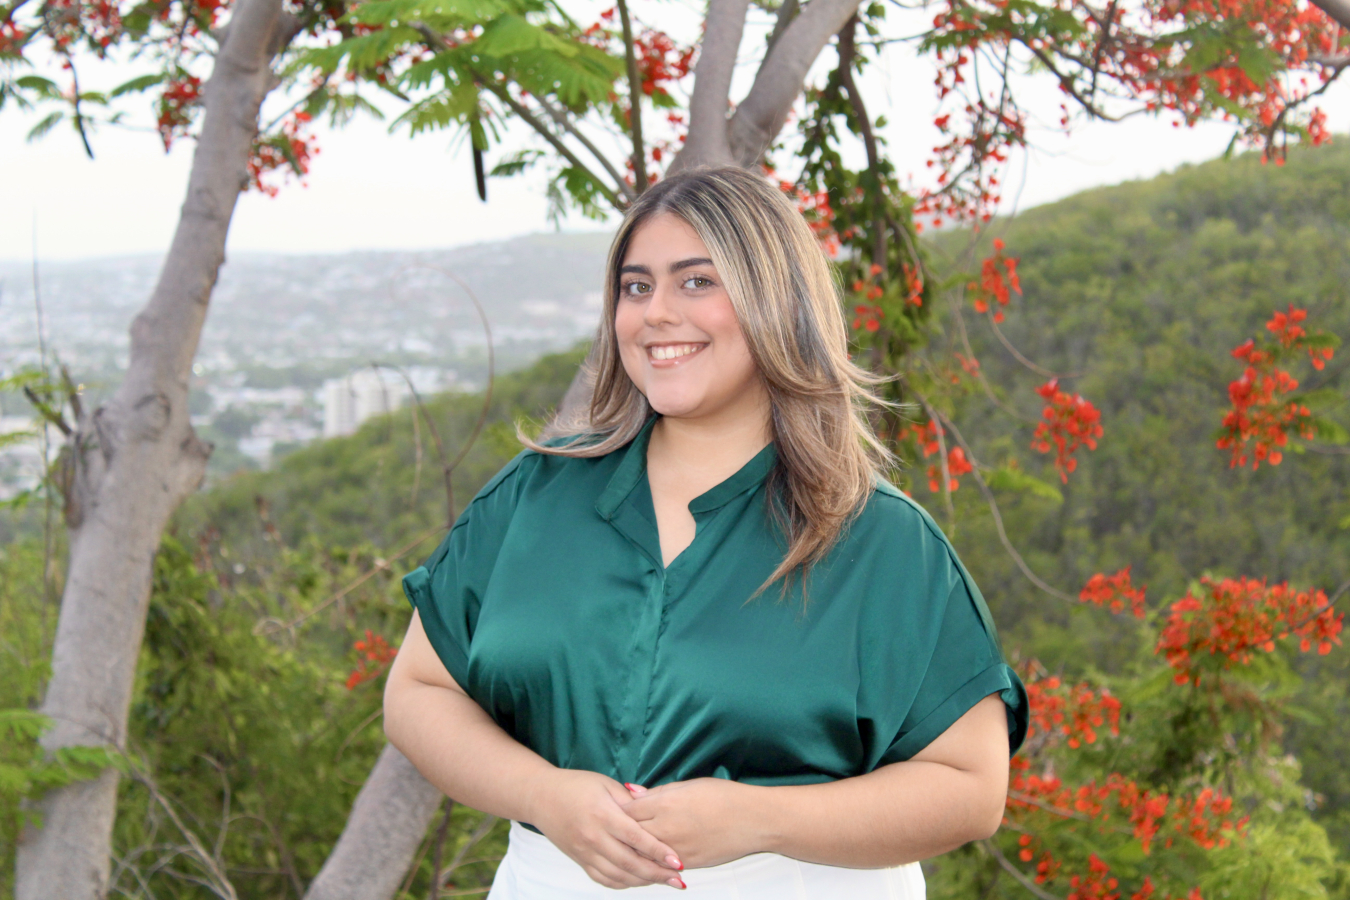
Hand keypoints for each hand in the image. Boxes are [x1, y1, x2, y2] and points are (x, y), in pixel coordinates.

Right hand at [526, 768, 686, 889]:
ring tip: (665, 882)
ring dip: (643, 882)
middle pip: (630, 863)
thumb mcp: (606, 784)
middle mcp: (593, 837)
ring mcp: (585, 852)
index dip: (659, 852)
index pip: (636, 839)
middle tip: (679, 879)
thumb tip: (656, 814)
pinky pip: (604, 879)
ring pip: (618, 876)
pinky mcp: (580, 860)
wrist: (541, 797)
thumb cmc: (576, 786)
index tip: (678, 862)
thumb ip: (631, 802)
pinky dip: (623, 884)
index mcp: (603, 815)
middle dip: (657, 874)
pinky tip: (639, 881)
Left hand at [622, 778, 762, 868]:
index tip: (613, 809)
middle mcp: (666, 828)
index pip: (627, 810)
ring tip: (624, 846)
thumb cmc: (724, 797)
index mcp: (665, 804)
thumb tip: (632, 792)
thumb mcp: (688, 785)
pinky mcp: (687, 863)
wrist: (753, 820)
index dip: (618, 810)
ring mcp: (675, 849)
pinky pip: (661, 866)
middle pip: (630, 834)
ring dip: (633, 850)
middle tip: (612, 830)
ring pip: (643, 854)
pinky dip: (652, 862)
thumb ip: (657, 792)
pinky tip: (647, 859)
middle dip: (620, 832)